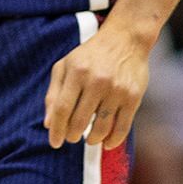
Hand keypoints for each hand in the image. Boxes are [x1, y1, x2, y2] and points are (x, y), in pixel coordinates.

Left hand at [44, 22, 149, 149]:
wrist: (125, 39)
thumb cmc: (89, 55)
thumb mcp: (65, 66)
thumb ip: (54, 93)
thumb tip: (49, 124)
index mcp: (76, 72)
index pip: (62, 108)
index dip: (57, 129)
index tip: (54, 143)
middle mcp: (96, 81)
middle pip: (80, 119)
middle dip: (72, 135)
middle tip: (70, 139)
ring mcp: (116, 90)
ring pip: (102, 126)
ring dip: (92, 139)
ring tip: (88, 141)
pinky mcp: (133, 97)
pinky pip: (123, 125)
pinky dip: (114, 139)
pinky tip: (106, 144)